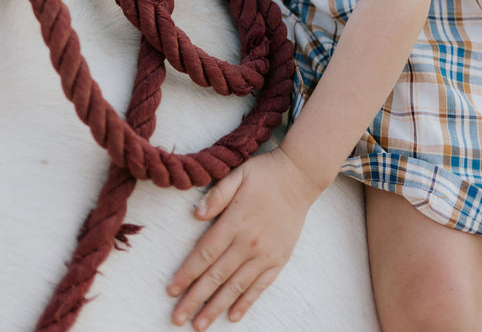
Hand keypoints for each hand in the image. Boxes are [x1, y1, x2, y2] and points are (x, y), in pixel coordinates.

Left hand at [167, 148, 320, 327]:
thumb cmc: (265, 174)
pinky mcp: (279, 259)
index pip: (205, 254)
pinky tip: (233, 316)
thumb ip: (217, 194)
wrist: (301, 177)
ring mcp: (266, 254)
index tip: (171, 290)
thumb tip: (196, 214)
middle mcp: (249, 242)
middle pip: (216, 276)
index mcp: (235, 222)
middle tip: (177, 318)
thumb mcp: (238, 174)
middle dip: (195, 299)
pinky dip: (246, 303)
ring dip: (216, 307)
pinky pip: (260, 286)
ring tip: (199, 326)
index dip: (186, 274)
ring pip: (236, 287)